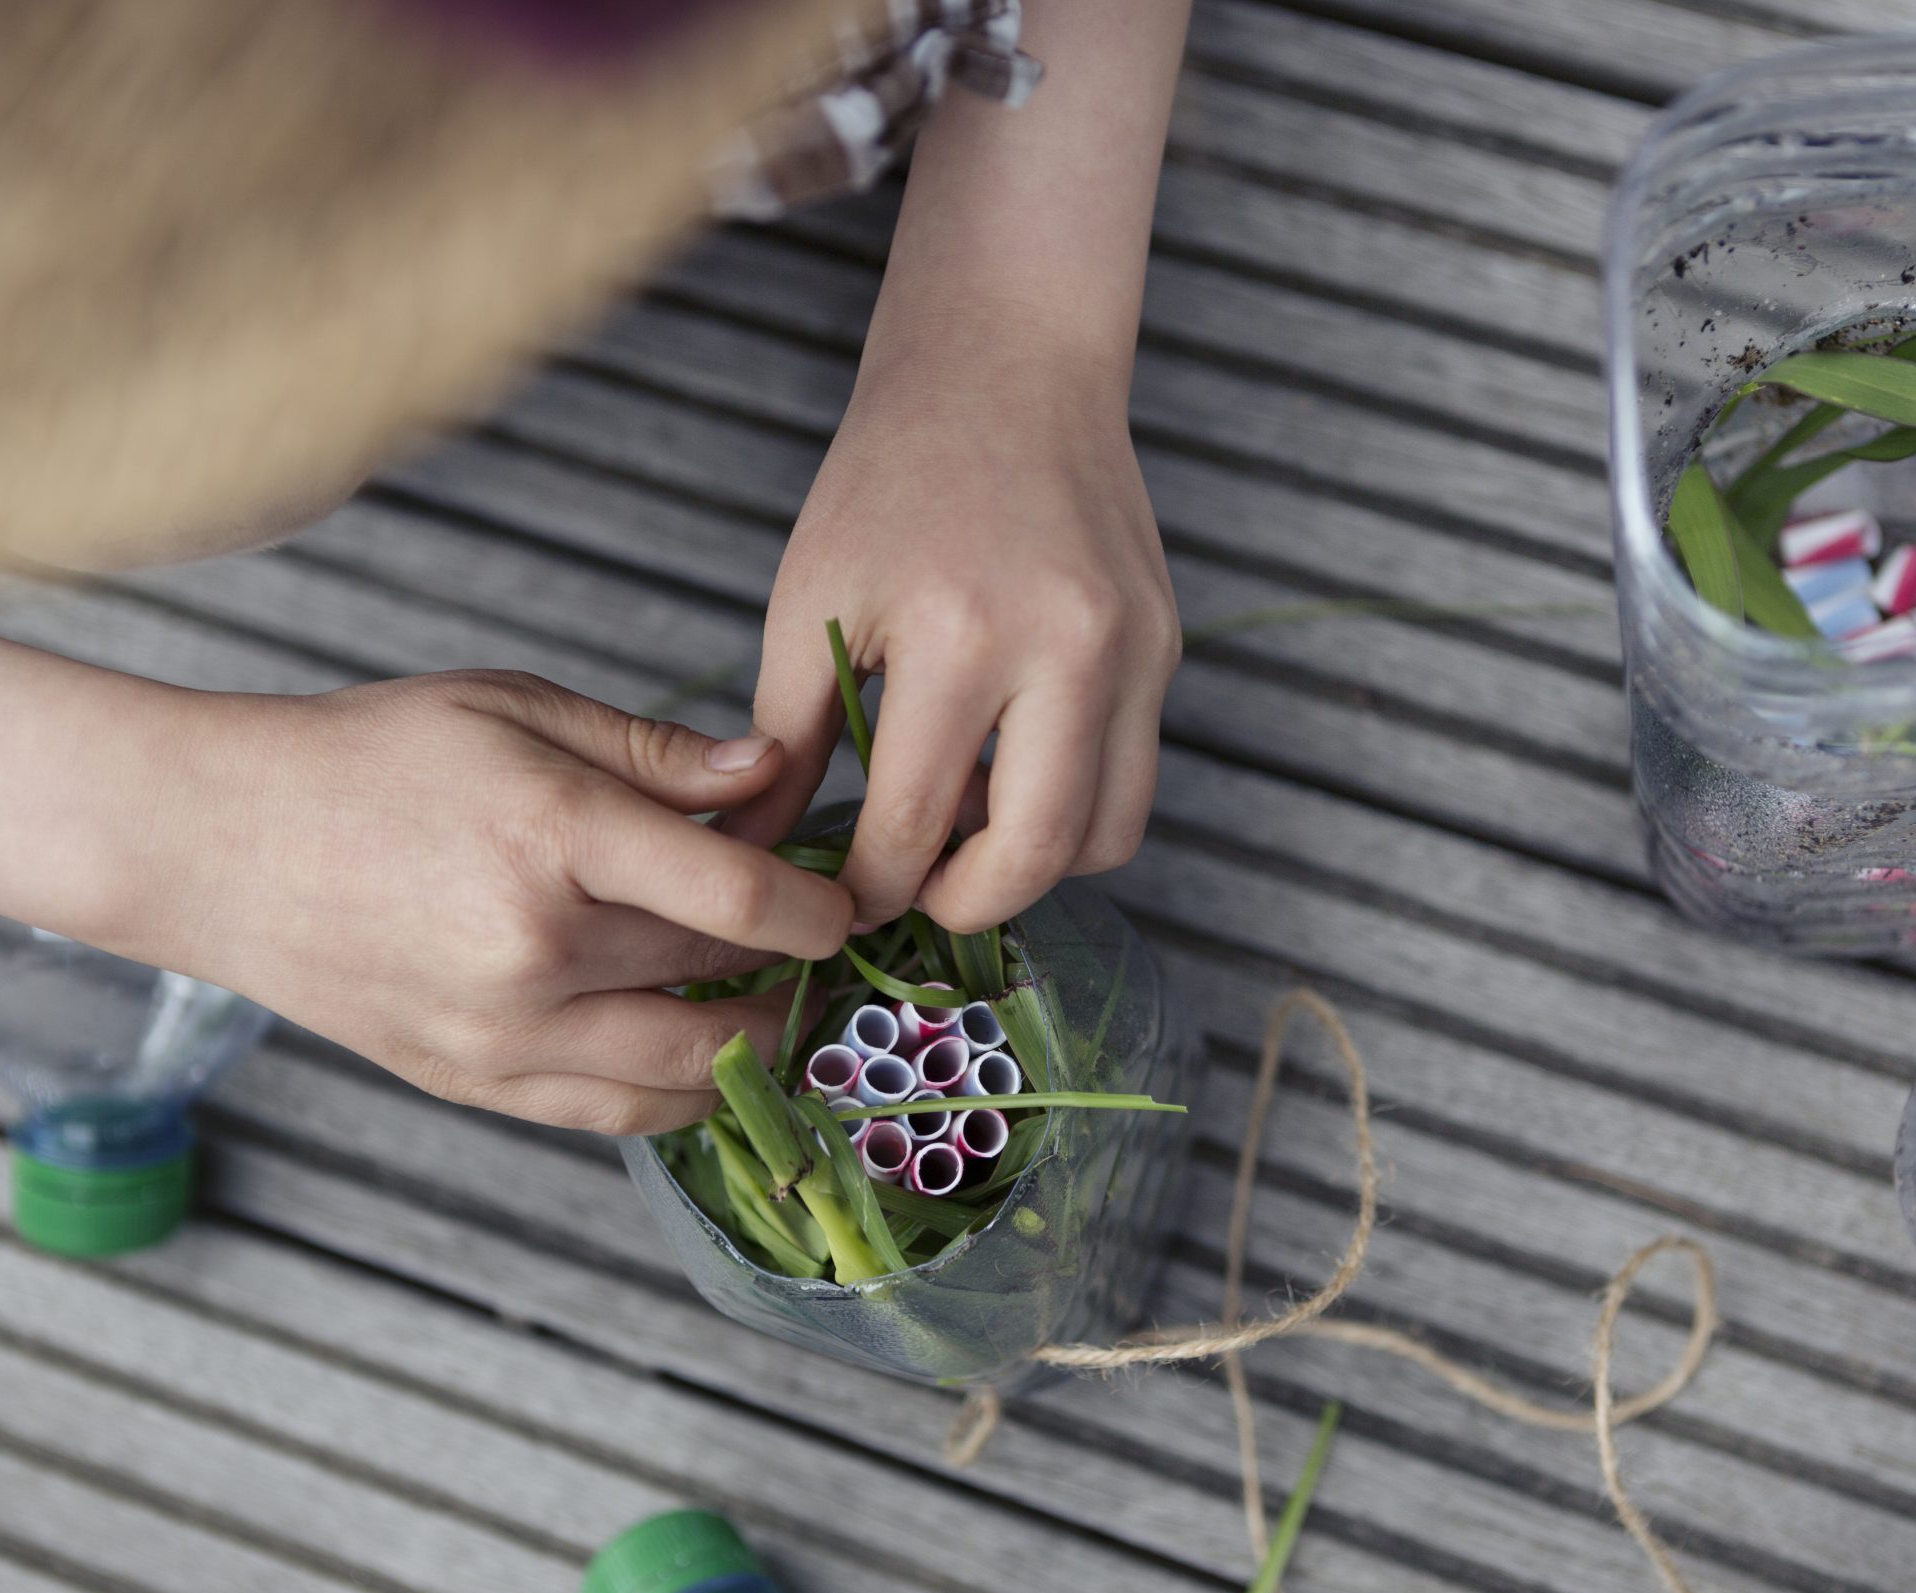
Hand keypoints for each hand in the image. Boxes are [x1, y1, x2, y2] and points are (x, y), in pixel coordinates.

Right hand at [129, 671, 852, 1134]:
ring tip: (779, 995)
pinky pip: (618, 1115)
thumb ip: (654, 753)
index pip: (741, 900)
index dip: (821, 908)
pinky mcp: (471, 1085)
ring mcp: (499, 1035)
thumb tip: (772, 777)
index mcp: (552, 837)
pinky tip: (708, 1047)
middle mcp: (532, 951)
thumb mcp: (515, 710)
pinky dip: (682, 1091)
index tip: (846, 900)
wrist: (216, 846)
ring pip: (687, 1069)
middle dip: (790, 957)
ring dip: (757, 1040)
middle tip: (814, 929)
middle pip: (720, 975)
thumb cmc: (368, 757)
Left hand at [737, 338, 1180, 932]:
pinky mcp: (1166, 649)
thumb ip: (786, 738)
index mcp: (963, 633)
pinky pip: (1133, 780)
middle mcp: (1069, 650)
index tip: (840, 903)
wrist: (1007, 365)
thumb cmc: (891, 477)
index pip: (917, 821)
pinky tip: (1007, 772)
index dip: (870, 887)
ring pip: (1107, 837)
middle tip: (911, 894)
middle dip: (961, 905)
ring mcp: (1136, 652)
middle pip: (1034, 856)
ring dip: (1032, 865)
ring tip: (964, 828)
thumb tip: (749, 854)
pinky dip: (1073, 809)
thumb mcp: (814, 598)